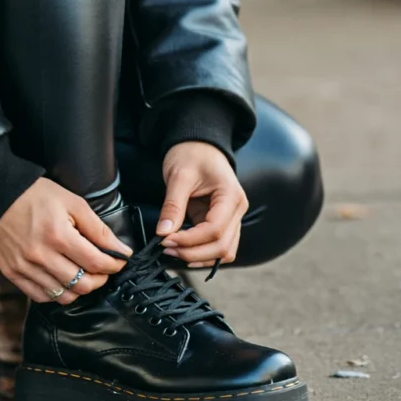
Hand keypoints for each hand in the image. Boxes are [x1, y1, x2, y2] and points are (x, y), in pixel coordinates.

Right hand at [0, 177, 133, 303]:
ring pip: (64, 296)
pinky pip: (42, 297)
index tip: (120, 260)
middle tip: (103, 269)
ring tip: (84, 274)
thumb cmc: (35, 195)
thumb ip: (97, 228)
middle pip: (83, 284)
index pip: (96, 262)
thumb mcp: (72, 202)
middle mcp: (41, 256)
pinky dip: (57, 293)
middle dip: (101, 279)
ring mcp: (25, 268)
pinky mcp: (13, 274)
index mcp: (58, 234)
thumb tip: (120, 250)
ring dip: (81, 288)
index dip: (114, 264)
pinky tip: (62, 279)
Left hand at [156, 141, 247, 266]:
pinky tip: (182, 250)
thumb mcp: (179, 175)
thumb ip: (173, 205)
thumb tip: (163, 232)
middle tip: (166, 249)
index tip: (166, 240)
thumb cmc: (192, 153)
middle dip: (193, 252)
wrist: (198, 144)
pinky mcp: (221, 222)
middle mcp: (237, 210)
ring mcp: (231, 218)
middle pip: (222, 247)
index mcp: (231, 196)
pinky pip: (217, 246)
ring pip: (223, 252)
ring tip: (173, 251)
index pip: (215, 230)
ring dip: (198, 257)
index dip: (190, 240)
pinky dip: (201, 252)